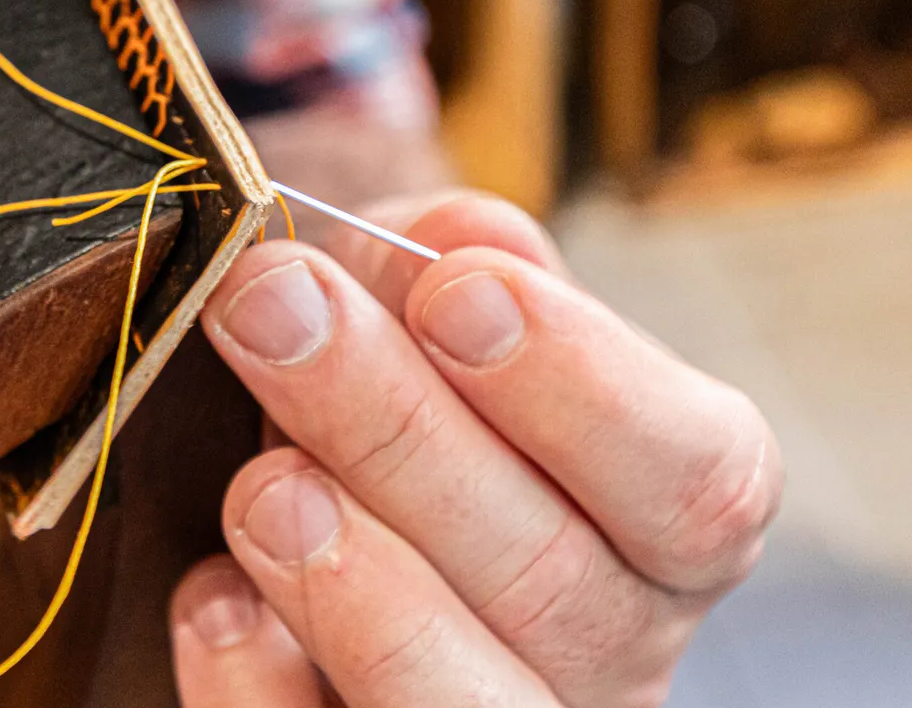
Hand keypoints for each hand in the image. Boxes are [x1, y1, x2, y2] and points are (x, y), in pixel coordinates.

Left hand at [169, 193, 780, 706]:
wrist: (311, 444)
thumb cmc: (394, 361)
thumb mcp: (419, 287)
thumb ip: (446, 259)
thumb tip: (469, 247)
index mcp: (667, 516)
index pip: (698, 483)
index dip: (580, 387)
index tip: (452, 292)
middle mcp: (611, 644)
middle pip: (555, 583)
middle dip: (398, 433)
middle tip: (277, 311)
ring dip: (355, 589)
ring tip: (263, 484)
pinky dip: (255, 682)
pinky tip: (214, 593)